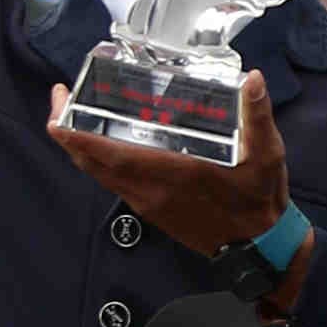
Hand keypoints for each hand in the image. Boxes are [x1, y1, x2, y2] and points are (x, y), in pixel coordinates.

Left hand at [48, 66, 303, 281]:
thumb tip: (254, 79)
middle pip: (92, 163)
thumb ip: (258, 115)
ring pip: (99, 174)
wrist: (259, 247)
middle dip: (68, 133)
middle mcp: (152, 190)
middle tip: (62, 98)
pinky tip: (105, 142)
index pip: (111, 154)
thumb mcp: (268, 155)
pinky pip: (112, 183)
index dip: (77, 135)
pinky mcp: (150, 209)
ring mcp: (147, 202)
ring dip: (80, 148)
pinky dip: (99, 161)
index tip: (58, 110)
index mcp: (174, 173)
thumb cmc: (259, 200)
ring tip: (76, 115)